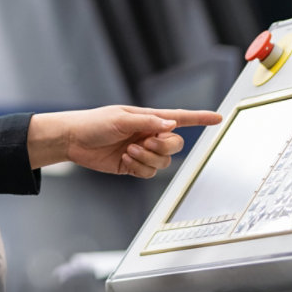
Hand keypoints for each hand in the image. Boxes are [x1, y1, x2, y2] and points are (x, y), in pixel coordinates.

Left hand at [28, 106, 221, 177]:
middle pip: (175, 144)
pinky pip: (150, 173)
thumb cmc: (93, 123)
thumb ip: (146, 122)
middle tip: (145, 142)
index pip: (179, 118)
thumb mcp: (119, 119)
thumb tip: (171, 124)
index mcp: (148, 118)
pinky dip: (140, 169)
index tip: (218, 118)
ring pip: (164, 162)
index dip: (199, 118)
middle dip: (164, 147)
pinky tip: (125, 161)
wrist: (72, 140)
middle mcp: (148, 134)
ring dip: (148, 159)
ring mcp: (142, 151)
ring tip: (129, 151)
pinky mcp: (133, 166)